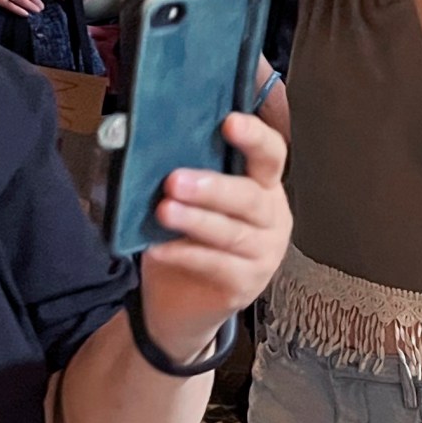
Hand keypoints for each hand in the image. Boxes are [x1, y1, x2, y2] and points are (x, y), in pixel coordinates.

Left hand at [136, 114, 290, 350]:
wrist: (182, 300)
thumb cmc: (187, 236)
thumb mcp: (191, 199)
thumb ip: (186, 170)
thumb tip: (149, 138)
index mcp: (263, 185)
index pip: (271, 154)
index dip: (254, 137)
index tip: (229, 122)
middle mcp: (271, 216)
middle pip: (250, 196)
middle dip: (212, 187)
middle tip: (175, 181)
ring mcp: (264, 253)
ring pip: (232, 232)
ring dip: (196, 220)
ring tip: (165, 212)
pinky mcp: (246, 284)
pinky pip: (215, 265)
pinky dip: (184, 254)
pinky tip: (159, 248)